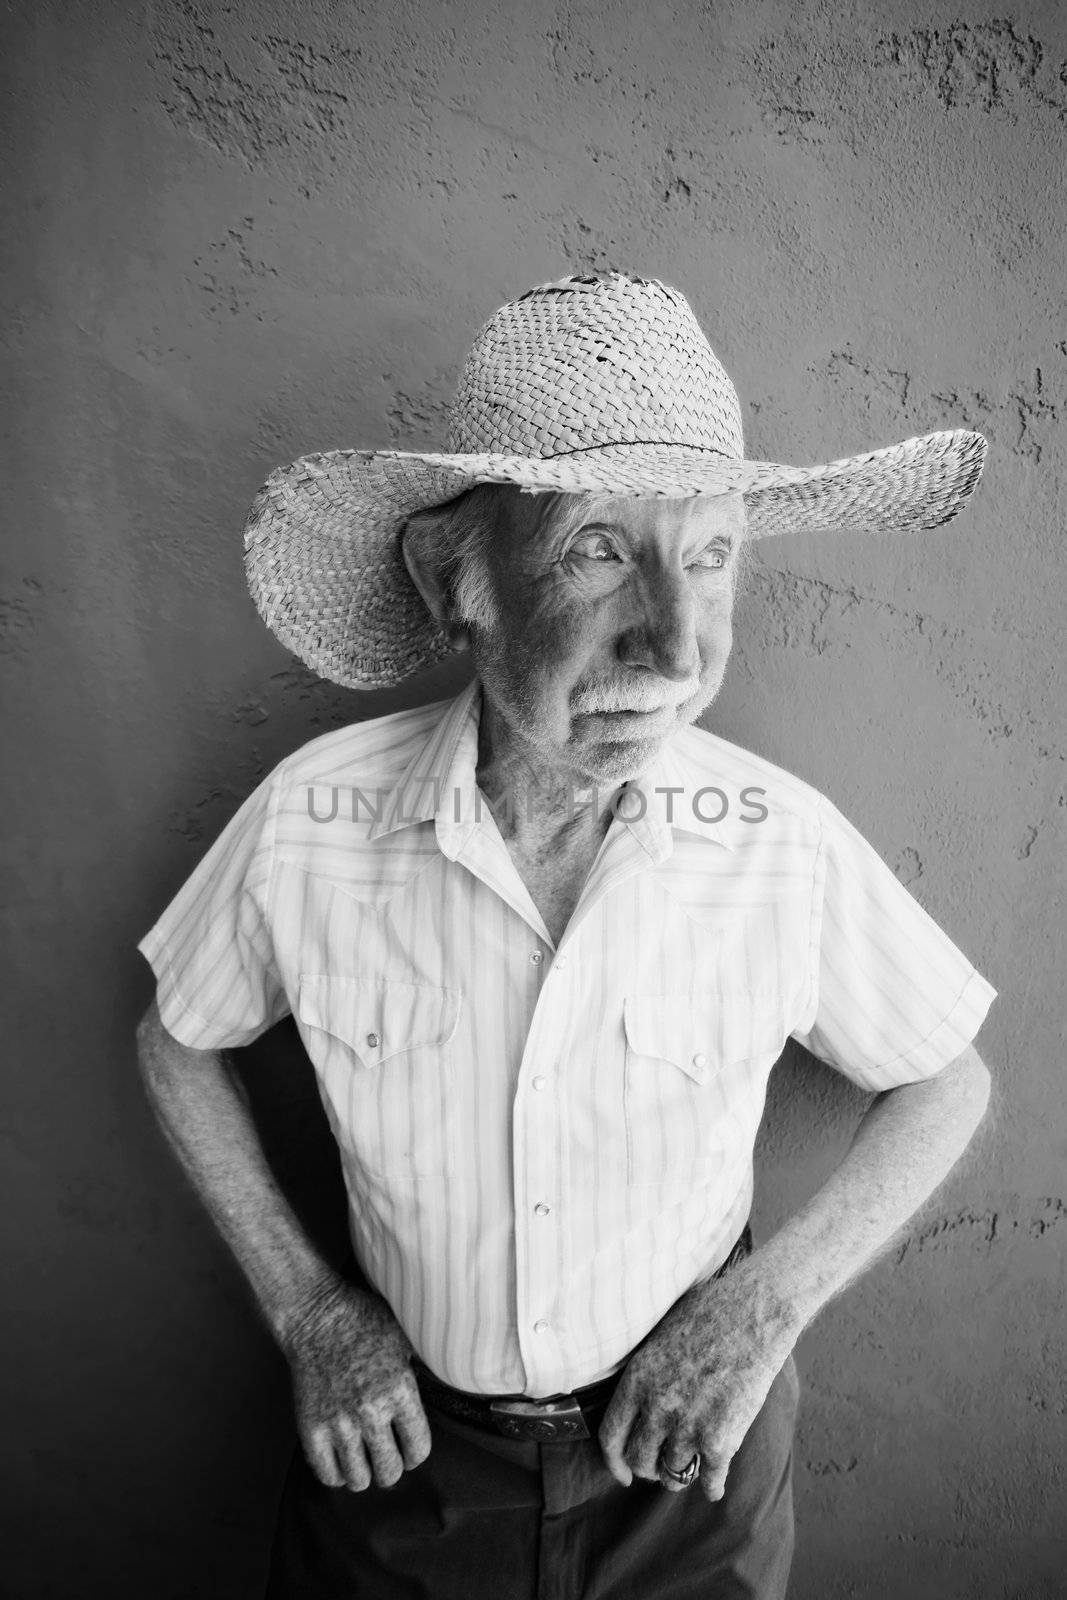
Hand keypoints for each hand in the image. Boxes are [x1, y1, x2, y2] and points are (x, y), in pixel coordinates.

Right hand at [282, 1278, 431, 1491]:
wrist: (316, 1315)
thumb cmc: (364, 1321)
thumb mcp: (405, 1340)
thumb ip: (421, 1373)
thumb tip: (443, 1392)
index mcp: (399, 1390)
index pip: (419, 1449)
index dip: (416, 1454)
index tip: (410, 1450)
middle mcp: (370, 1411)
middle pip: (390, 1472)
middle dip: (392, 1467)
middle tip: (386, 1456)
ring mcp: (338, 1422)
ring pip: (359, 1480)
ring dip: (364, 1473)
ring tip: (363, 1459)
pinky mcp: (311, 1427)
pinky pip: (327, 1474)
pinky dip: (336, 1473)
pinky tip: (341, 1458)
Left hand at [598, 1256, 799, 1501]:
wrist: (754, 1312)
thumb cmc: (708, 1313)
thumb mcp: (660, 1337)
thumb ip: (645, 1374)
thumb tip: (639, 1401)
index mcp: (637, 1380)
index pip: (610, 1437)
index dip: (614, 1462)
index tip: (623, 1474)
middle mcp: (657, 1408)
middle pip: (640, 1460)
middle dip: (649, 1467)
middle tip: (659, 1465)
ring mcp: (689, 1426)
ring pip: (673, 1473)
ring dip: (679, 1475)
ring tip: (688, 1468)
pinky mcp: (721, 1439)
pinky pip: (710, 1480)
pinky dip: (712, 1486)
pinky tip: (714, 1485)